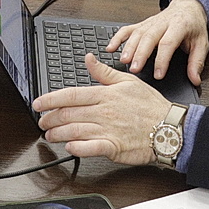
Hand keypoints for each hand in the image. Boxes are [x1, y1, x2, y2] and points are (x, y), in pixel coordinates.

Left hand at [32, 55, 169, 164]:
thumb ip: (104, 72)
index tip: (38, 103)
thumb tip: (88, 59)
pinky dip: (77, 148)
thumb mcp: (128, 81)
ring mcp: (108, 129)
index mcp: (105, 95)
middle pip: (68, 114)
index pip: (71, 95)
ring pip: (75, 130)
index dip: (50, 99)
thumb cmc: (151, 106)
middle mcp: (104, 111)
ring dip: (58, 134)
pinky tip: (69, 147)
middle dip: (50, 119)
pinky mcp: (114, 147)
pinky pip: (91, 148)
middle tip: (41, 122)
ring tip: (50, 135)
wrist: (170, 128)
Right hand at [103, 0, 208, 83]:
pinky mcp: (142, 24)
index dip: (162, 59)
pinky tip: (110, 48)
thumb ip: (197, 62)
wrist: (188, 8)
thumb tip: (195, 80)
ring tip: (123, 61)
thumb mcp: (201, 44)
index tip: (158, 75)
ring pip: (137, 33)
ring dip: (128, 47)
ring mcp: (150, 22)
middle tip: (134, 69)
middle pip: (149, 37)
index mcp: (178, 26)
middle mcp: (162, 23)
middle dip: (140, 53)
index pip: (168, 43)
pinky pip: (127, 29)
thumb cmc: (193, 26)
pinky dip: (117, 38)